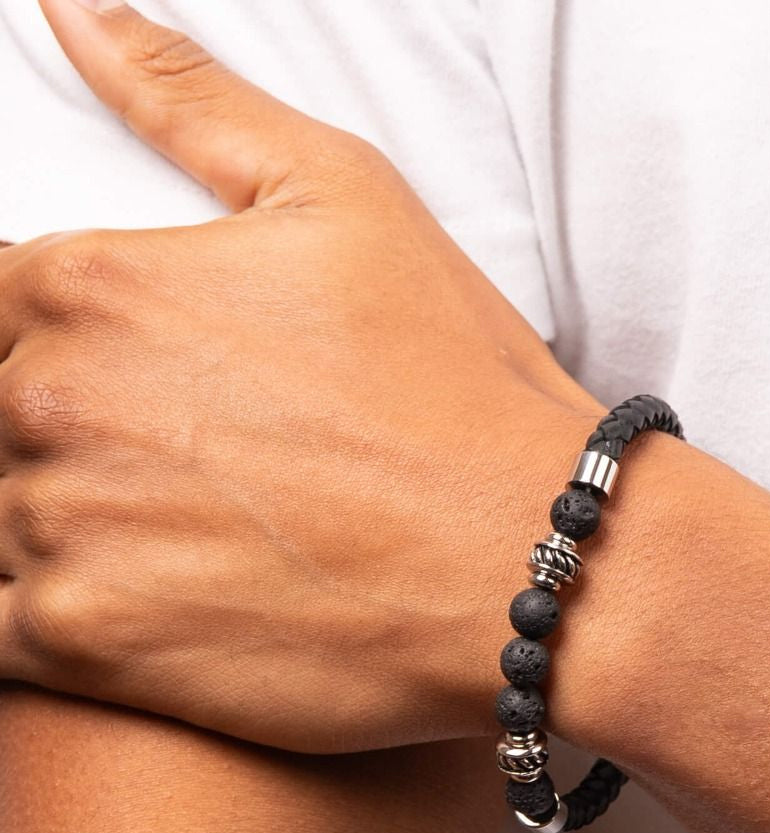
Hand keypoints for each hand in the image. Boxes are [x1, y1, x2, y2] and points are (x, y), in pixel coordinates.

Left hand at [0, 0, 602, 750]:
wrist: (535, 556)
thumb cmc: (457, 382)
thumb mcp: (347, 199)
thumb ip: (189, 100)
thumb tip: (69, 10)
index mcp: (90, 285)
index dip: (43, 341)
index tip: (135, 386)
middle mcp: (48, 402)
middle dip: (58, 434)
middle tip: (182, 470)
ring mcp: (63, 532)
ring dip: (56, 529)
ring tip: (177, 541)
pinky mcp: (92, 647)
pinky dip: (39, 620)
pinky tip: (135, 609)